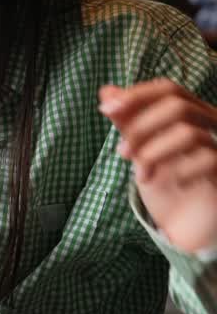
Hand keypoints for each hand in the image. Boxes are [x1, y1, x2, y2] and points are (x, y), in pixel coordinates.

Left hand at [99, 80, 216, 254]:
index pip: (168, 90)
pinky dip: (180, 171)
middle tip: (121, 152)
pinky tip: (172, 184)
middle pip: (178, 106)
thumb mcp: (140, 149)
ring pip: (188, 133)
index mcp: (190, 114)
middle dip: (142, 127)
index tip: (107, 109)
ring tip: (140, 175)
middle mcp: (209, 125)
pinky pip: (207, 160)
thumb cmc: (165, 182)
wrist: (186, 224)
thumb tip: (107, 90)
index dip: (138, 95)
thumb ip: (127, 121)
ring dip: (154, 153)